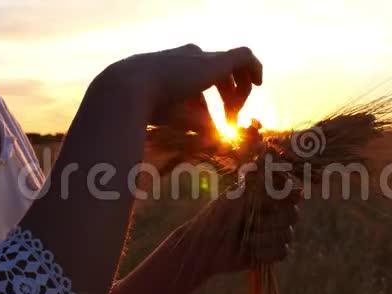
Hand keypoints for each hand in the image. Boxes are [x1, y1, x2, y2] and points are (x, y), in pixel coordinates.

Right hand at [107, 44, 262, 136]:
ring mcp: (203, 56)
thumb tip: (216, 138)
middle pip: (219, 74)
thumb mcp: (176, 118)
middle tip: (230, 121)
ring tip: (233, 116)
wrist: (132, 88)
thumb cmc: (148, 108)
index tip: (216, 121)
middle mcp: (189, 57)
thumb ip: (197, 124)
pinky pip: (244, 57)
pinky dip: (254, 68)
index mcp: (175, 66)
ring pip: (233, 69)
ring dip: (238, 93)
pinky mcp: (217, 61)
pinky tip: (259, 83)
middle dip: (229, 97)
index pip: (201, 77)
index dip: (210, 99)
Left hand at [177, 187, 300, 278]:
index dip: (286, 196)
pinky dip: (265, 252)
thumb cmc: (217, 216)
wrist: (205, 247)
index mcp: (266, 196)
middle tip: (249, 221)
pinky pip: (282, 251)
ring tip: (245, 237)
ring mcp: (274, 232)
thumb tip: (268, 151)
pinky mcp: (272, 252)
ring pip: (287, 234)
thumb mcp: (236, 195)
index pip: (290, 192)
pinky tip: (250, 250)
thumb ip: (257, 179)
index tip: (270, 200)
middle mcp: (274, 212)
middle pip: (293, 214)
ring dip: (263, 237)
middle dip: (271, 220)